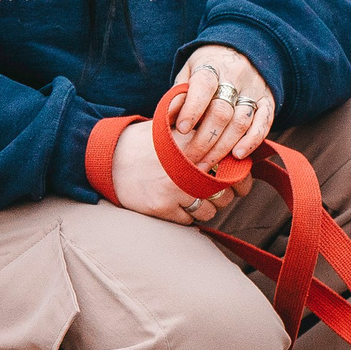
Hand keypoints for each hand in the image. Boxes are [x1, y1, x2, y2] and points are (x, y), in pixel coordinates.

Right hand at [111, 121, 239, 226]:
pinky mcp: (161, 206)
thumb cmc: (149, 144)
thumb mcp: (178, 129)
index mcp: (196, 142)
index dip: (240, 177)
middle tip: (214, 191)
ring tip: (193, 197)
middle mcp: (188, 165)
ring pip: (209, 210)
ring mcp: (175, 188)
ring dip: (206, 208)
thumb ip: (207, 137)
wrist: (110, 157)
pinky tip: (176, 203)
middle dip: (223, 195)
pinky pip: (188, 220)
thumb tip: (238, 152)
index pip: (233, 166)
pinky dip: (186, 215)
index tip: (239, 181)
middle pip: (224, 193)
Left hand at [170, 46, 276, 175]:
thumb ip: (179, 93)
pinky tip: (238, 156)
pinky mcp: (269, 101)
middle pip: (222, 111)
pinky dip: (252, 141)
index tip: (181, 129)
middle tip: (189, 161)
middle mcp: (237, 77)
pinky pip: (264, 123)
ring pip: (241, 121)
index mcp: (213, 66)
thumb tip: (166, 119)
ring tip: (206, 166)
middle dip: (204, 140)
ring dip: (223, 147)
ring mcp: (255, 89)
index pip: (204, 87)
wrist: (243, 51)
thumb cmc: (208, 67)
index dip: (192, 109)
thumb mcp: (189, 71)